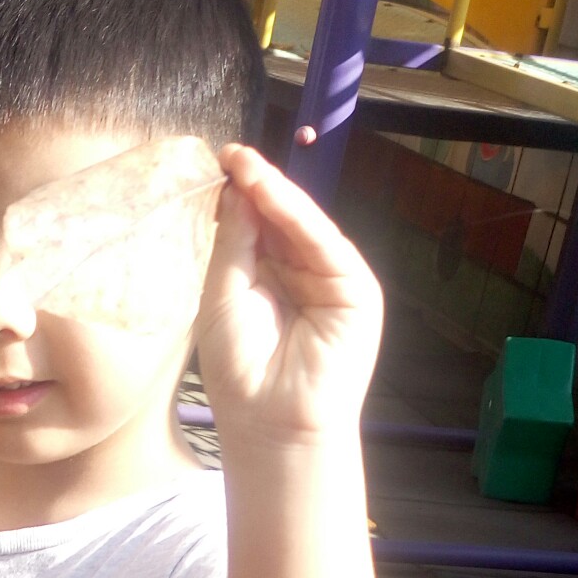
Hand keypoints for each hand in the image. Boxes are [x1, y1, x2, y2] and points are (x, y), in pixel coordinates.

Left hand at [192, 143, 382, 449]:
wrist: (270, 423)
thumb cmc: (241, 369)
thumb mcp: (224, 293)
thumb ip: (235, 241)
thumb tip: (237, 187)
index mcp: (270, 276)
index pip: (260, 223)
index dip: (244, 192)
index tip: (222, 159)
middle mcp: (303, 272)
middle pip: (282, 217)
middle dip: (258, 184)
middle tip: (231, 153)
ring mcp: (332, 279)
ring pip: (304, 224)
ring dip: (275, 192)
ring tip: (245, 164)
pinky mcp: (356, 290)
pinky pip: (325, 243)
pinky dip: (298, 216)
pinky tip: (271, 193)